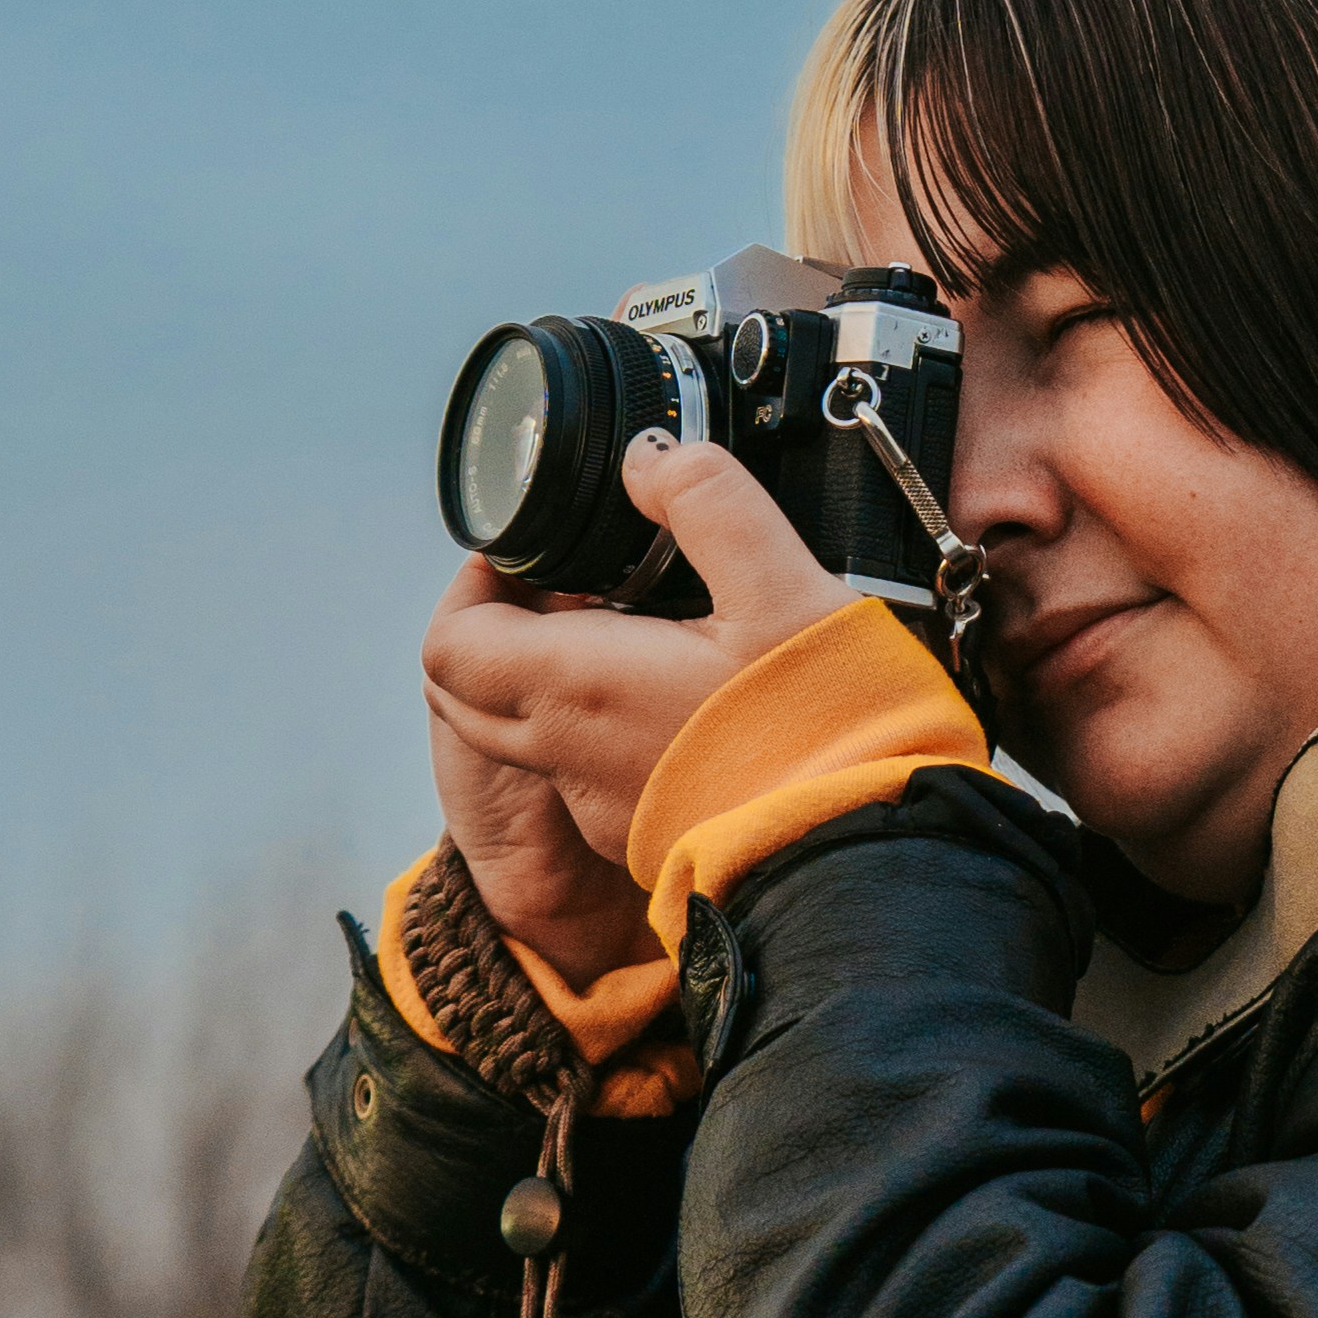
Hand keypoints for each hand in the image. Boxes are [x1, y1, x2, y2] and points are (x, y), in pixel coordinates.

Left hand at [423, 436, 850, 983]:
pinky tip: (674, 695)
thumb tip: (651, 460)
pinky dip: (599, 726)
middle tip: (565, 584)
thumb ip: (707, 501)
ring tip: (629, 631)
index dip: (473, 586)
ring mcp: (602, 805)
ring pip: (528, 734)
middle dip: (497, 628)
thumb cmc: (826, 732)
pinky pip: (585, 773)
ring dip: (550, 678)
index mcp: (580, 686)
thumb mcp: (780, 582)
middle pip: (470, 693)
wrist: (866, 857)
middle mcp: (571, 754)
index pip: (451, 644)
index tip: (525, 552)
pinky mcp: (642, 835)